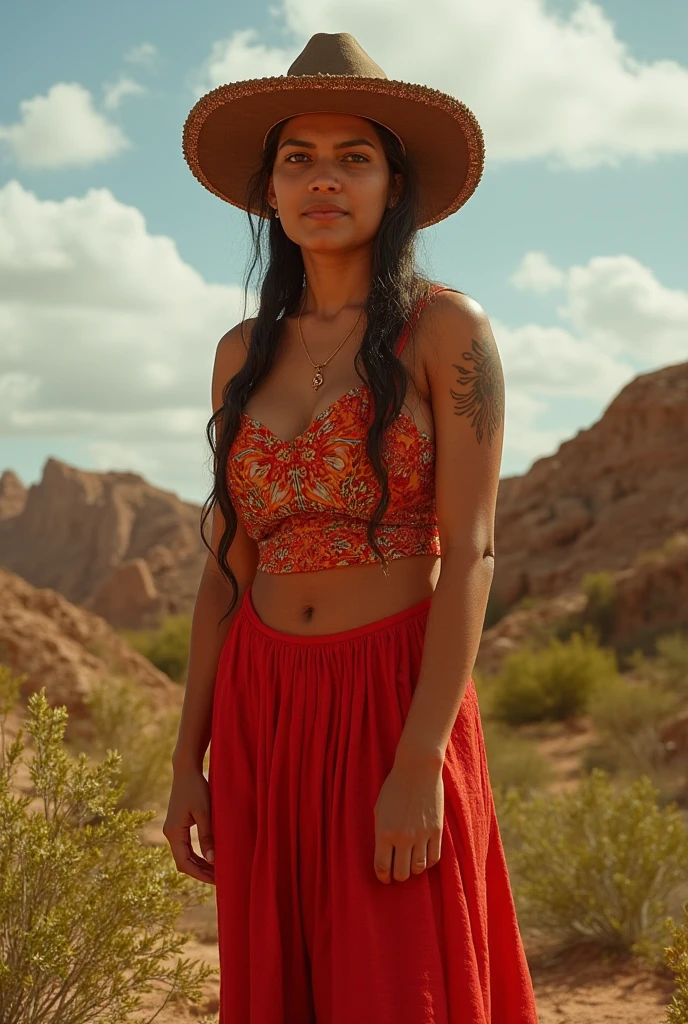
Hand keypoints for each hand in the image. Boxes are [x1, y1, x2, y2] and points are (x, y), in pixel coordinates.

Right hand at [162, 765, 215, 885]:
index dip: (199, 874)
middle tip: (219, 879)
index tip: (215, 881)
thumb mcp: (204, 812)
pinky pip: (186, 846)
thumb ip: (207, 836)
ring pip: (184, 855)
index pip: (184, 863)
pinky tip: (209, 857)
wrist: (186, 770)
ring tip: (216, 871)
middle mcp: (170, 833)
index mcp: (174, 832)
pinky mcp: (177, 825)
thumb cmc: (196, 788)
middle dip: (200, 872)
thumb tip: (212, 860)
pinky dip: (197, 854)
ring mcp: (173, 829)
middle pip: (183, 862)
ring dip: (199, 864)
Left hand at [372, 756, 443, 883]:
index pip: (382, 867)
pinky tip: (424, 857)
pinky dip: (428, 862)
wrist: (417, 769)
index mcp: (384, 832)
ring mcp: (421, 835)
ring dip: (413, 870)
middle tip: (397, 872)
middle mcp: (402, 838)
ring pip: (418, 868)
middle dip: (398, 876)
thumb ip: (380, 832)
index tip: (384, 878)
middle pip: (401, 873)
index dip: (383, 877)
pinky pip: (434, 858)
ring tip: (410, 864)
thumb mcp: (379, 809)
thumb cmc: (394, 787)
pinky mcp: (437, 831)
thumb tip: (383, 854)